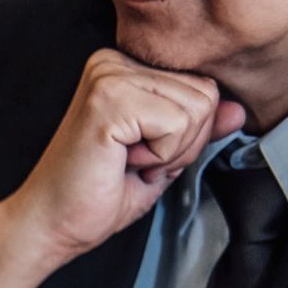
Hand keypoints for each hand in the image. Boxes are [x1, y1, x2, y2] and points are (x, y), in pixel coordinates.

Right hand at [0, 50, 245, 287]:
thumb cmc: (94, 195)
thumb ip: (200, 129)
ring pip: (198, 108)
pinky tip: (120, 162)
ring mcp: (109, 77)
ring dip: (170, 151)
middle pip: (206, 94)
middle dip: (182, 143)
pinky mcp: (109, 101)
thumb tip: (239, 110)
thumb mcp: (162, 158)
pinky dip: (160, 156)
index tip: (138, 155)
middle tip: (132, 161)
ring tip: (124, 161)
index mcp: (122, 67)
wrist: (48, 225)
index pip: (203, 85)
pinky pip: (178, 124)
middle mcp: (113, 62)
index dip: (185, 135)